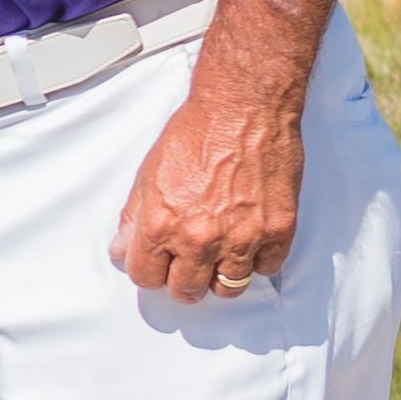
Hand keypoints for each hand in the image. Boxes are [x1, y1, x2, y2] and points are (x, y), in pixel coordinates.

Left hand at [110, 83, 304, 301]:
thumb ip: (133, 219)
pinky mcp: (278, 231)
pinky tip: (249, 239)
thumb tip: (122, 250)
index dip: (151, 271)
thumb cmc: (197, 133)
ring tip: (219, 256)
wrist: (243, 108)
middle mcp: (200, 239)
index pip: (145, 278)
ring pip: (228, 288)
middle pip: (186, 291)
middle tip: (189, 264)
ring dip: (221, 276)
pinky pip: (266, 268)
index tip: (159, 265)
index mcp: (161, 226)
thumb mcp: (148, 176)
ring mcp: (242, 238)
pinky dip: (258, 259)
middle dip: (183, 280)